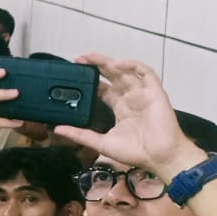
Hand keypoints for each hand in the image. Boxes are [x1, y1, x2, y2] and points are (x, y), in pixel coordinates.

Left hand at [52, 54, 204, 178]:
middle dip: (95, 66)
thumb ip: (80, 134)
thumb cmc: (135, 152)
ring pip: (125, 71)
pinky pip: (146, 73)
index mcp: (119, 108)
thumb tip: (57, 129)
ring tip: (90, 57)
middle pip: (112, 76)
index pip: (103, 89)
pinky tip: (118, 64)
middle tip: (78, 58)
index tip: (74, 74)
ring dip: (108, 62)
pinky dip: (133, 65)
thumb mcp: (101, 142)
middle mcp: (130, 98)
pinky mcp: (155, 92)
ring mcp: (143, 94)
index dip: (90, 80)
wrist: (159, 158)